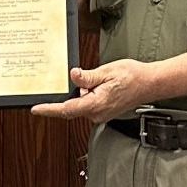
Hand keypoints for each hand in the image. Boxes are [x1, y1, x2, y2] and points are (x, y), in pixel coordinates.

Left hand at [31, 60, 154, 123]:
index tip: (36, 109)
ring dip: (84, 92)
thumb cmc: (133, 76)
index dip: (49, 109)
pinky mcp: (103, 113)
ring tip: (102, 79)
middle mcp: (97, 114)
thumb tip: (73, 76)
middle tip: (89, 78)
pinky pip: (89, 105)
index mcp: (96, 104)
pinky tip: (102, 84)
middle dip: (73, 92)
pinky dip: (89, 95)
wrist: (150, 84)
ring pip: (81, 104)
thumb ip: (88, 77)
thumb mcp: (107, 71)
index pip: (67, 109)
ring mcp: (101, 115)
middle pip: (73, 106)